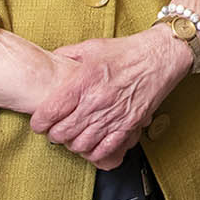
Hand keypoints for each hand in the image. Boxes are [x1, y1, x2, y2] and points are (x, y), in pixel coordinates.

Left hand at [30, 29, 188, 167]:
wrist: (160, 56)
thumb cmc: (128, 51)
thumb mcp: (91, 47)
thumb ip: (67, 55)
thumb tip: (51, 62)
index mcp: (83, 82)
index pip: (49, 113)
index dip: (39, 122)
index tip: (40, 122)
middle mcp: (96, 102)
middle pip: (62, 134)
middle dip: (54, 135)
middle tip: (56, 129)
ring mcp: (113, 116)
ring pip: (81, 145)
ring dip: (73, 144)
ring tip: (74, 137)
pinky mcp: (128, 125)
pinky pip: (105, 150)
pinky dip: (94, 152)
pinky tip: (92, 145)